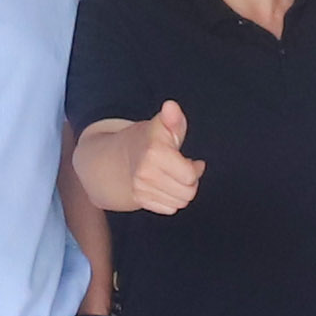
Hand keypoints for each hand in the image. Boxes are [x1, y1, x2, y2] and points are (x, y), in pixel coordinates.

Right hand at [123, 99, 203, 214]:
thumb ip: (172, 118)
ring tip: (175, 177)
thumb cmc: (148, 139)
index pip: (190, 176)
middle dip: (190, 182)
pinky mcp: (139, 200)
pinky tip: (166, 186)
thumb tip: (171, 107)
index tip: (191, 160)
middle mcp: (145, 173)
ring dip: (181, 191)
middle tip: (184, 169)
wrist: (120, 155)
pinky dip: (171, 199)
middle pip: (187, 193)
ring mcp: (140, 188)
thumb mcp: (162, 125)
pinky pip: (168, 209)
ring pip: (179, 203)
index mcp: (154, 152)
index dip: (195, 168)